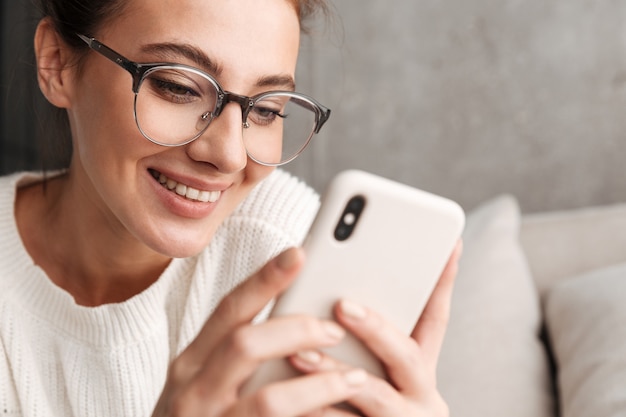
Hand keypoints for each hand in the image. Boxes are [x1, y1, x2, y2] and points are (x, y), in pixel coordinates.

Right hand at [152, 247, 369, 416]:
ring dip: (320, 385)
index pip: (229, 310)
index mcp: (190, 365)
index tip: (298, 254)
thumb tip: (296, 325)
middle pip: (246, 343)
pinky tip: (339, 416)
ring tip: (354, 378)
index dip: (265, 279)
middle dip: (297, 330)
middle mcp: (193, 392)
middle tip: (334, 329)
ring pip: (270, 398)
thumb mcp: (203, 387)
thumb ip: (234, 358)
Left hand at [289, 240, 462, 415]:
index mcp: (419, 372)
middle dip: (376, 327)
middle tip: (344, 304)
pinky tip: (291, 403)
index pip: (435, 320)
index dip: (442, 282)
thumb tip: (337, 297)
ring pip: (372, 395)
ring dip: (335, 373)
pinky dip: (318, 413)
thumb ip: (369, 344)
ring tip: (299, 356)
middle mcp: (421, 397)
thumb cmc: (370, 413)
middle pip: (406, 355)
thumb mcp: (381, 374)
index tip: (448, 246)